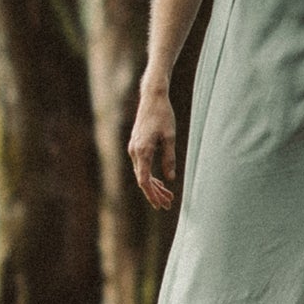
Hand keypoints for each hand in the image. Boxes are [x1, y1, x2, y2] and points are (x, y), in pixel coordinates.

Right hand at [129, 89, 179, 209]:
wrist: (152, 98)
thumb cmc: (163, 115)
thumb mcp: (170, 137)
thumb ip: (169, 158)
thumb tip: (170, 178)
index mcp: (142, 150)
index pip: (144, 180)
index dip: (152, 194)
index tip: (160, 204)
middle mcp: (134, 151)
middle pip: (143, 179)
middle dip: (155, 194)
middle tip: (168, 204)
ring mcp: (134, 148)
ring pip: (142, 173)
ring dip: (154, 186)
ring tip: (168, 196)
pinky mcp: (136, 146)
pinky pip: (142, 166)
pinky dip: (151, 175)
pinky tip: (161, 182)